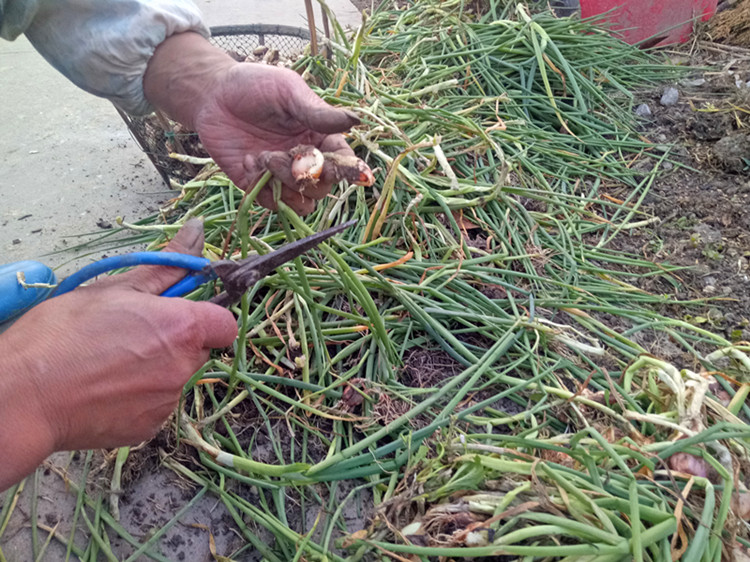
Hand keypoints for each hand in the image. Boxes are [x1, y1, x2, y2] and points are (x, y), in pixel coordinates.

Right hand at [0, 220, 236, 489]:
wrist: (23, 397)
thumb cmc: (63, 334)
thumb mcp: (114, 289)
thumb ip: (166, 264)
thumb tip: (198, 230)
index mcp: (182, 328)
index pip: (225, 324)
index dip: (206, 317)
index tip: (179, 314)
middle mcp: (184, 367)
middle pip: (199, 350)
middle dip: (176, 341)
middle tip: (131, 335)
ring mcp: (167, 402)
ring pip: (175, 378)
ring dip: (156, 369)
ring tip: (109, 363)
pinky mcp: (149, 428)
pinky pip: (155, 406)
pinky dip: (138, 397)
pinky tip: (104, 389)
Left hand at [144, 33, 366, 214]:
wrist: (212, 94)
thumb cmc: (255, 85)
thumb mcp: (289, 92)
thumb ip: (318, 113)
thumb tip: (356, 120)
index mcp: (320, 138)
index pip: (343, 162)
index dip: (349, 170)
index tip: (354, 174)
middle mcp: (305, 161)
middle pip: (322, 188)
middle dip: (305, 176)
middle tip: (282, 154)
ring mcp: (281, 176)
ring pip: (301, 202)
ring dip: (285, 186)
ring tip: (264, 158)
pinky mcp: (256, 185)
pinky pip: (271, 204)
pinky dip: (262, 188)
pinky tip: (248, 161)